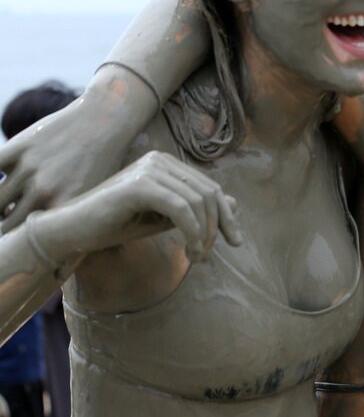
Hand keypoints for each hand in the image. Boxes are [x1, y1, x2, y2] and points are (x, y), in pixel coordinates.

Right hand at [0, 93, 135, 232]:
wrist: (107, 119)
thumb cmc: (106, 161)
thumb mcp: (94, 195)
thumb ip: (72, 218)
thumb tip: (57, 250)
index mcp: (66, 207)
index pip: (31, 236)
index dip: (23, 242)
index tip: (20, 245)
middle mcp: (45, 191)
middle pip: (8, 222)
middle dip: (6, 227)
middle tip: (8, 226)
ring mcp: (29, 169)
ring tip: (4, 207)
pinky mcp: (19, 147)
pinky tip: (0, 178)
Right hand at [38, 151, 241, 263]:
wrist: (74, 230)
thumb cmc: (117, 224)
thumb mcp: (165, 218)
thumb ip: (195, 210)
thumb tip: (235, 203)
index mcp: (166, 164)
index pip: (210, 187)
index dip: (226, 215)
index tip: (235, 240)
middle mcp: (159, 160)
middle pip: (208, 193)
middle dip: (217, 226)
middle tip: (209, 254)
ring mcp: (149, 169)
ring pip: (197, 201)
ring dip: (203, 233)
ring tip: (197, 256)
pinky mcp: (140, 184)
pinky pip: (181, 208)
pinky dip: (191, 231)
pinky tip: (189, 250)